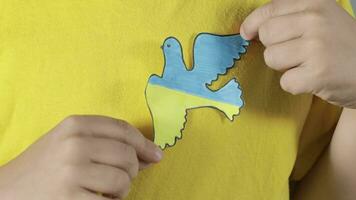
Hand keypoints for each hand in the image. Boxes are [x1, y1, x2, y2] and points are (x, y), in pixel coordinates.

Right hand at [0, 115, 162, 199]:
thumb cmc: (45, 167)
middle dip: (131, 171)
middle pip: (128, 156)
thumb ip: (107, 143)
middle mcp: (74, 144)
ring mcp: (72, 171)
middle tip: (120, 180)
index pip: (123, 130)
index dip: (144, 143)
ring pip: (123, 180)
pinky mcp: (71, 198)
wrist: (7, 192)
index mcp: (75, 125)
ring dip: (121, 191)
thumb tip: (152, 155)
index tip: (156, 155)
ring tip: (103, 192)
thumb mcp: (70, 143)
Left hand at [241, 0, 355, 107]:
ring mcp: (317, 47)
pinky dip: (295, 85)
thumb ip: (289, 17)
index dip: (252, 24)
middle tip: (295, 53)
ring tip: (306, 65)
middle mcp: (316, 20)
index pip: (269, 10)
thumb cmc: (341, 45)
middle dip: (274, 47)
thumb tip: (247, 30)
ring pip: (271, 58)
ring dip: (284, 67)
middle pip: (266, 35)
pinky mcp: (318, 73)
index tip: (247, 33)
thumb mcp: (322, 18)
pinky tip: (313, 79)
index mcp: (315, 3)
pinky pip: (285, 82)